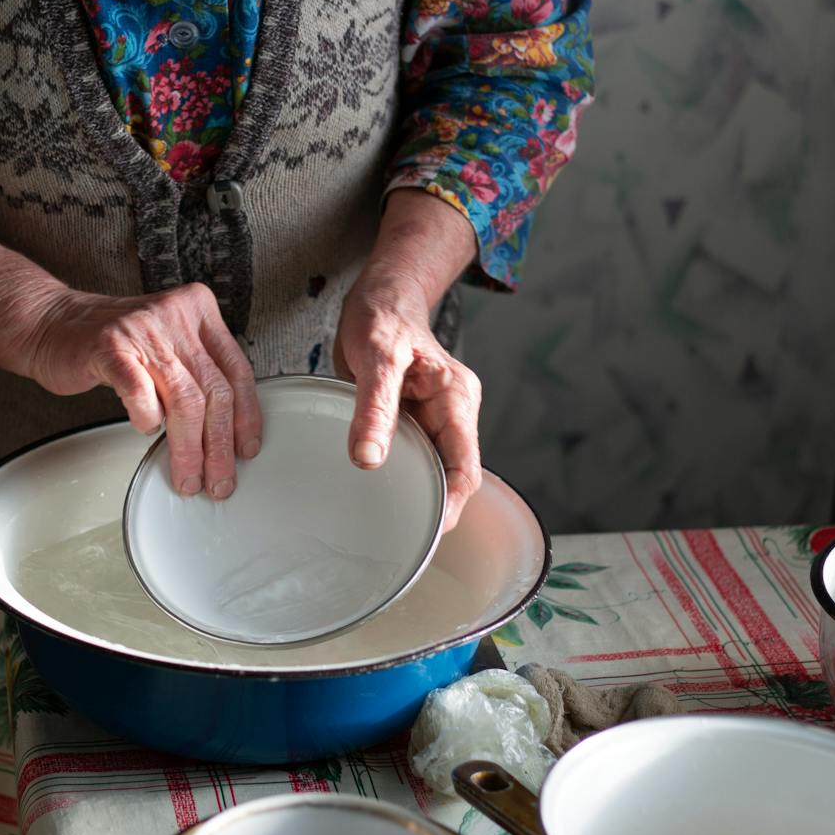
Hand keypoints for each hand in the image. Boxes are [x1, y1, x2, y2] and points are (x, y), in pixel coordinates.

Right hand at [27, 283, 262, 499]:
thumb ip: (196, 373)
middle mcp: (175, 314)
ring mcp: (142, 329)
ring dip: (188, 448)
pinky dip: (147, 420)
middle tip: (217, 478)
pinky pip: (140, 393)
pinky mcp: (110, 347)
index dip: (246, 416)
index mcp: (198, 309)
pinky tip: (147, 431)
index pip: (237, 370)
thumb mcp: (166, 344)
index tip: (246, 448)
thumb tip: (226, 432)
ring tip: (187, 475)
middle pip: (214, 390)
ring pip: (184, 399)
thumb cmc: (111, 342)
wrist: (50, 324)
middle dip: (218, 445)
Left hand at [334, 191, 485, 530]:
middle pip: (452, 475)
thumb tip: (368, 460)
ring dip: (415, 495)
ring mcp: (435, 417)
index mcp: (457, 399)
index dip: (451, 506)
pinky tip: (376, 495)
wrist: (382, 294)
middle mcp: (453, 412)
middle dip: (433, 510)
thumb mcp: (375, 357)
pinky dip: (400, 477)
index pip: (465, 469)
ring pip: (433, 469)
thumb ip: (373, 408)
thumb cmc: (383, 317)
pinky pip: (415, 456)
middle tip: (399, 541)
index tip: (425, 534)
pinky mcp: (415, 418)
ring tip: (386, 527)